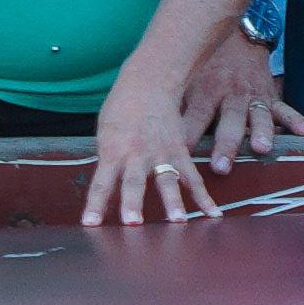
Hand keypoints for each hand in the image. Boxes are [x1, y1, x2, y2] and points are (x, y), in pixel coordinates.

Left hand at [84, 63, 218, 224]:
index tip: (90, 224)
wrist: (150, 80)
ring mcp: (161, 153)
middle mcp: (136, 154)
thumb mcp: (106, 133)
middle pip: (133, 182)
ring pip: (167, 180)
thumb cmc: (122, 108)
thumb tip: (108, 191)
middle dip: (133, 203)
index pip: (101, 183)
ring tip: (178, 220)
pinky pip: (192, 177)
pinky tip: (213, 213)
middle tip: (132, 223)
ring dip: (172, 202)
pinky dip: (203, 196)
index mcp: (113, 150)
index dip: (95, 205)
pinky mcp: (180, 151)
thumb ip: (109, 162)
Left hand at [179, 32, 303, 173]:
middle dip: (226, 143)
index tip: (180, 159)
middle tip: (221, 166)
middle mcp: (231, 94)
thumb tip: (154, 138)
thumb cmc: (207, 66)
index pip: (195, 118)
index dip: (187, 137)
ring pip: (258, 116)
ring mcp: (254, 96)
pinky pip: (285, 109)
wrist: (238, 34)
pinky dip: (295, 120)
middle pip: (229, 121)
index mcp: (207, 91)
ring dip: (260, 132)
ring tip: (262, 148)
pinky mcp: (271, 97)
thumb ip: (177, 109)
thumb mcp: (189, 81)